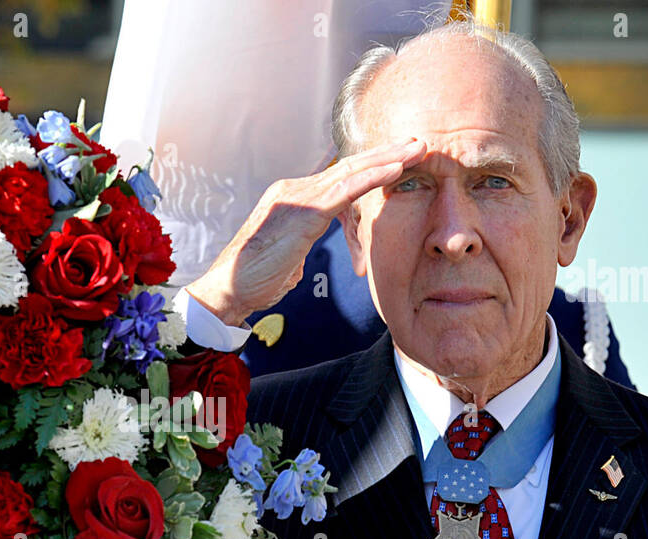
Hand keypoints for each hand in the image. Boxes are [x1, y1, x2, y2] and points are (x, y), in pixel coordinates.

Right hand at [186, 139, 427, 327]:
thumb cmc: (254, 280)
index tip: (398, 162)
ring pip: (352, 171)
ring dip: (389, 158)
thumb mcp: (284, 259)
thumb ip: (296, 250)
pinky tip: (397, 169)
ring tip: (418, 149)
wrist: (228, 289)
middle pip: (348, 166)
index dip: (370, 168)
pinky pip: (346, 190)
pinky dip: (374, 176)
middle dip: (385, 153)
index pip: (338, 178)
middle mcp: (295, 189)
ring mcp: (298, 197)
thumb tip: (298, 262)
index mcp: (292, 198)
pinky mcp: (304, 212)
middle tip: (418, 141)